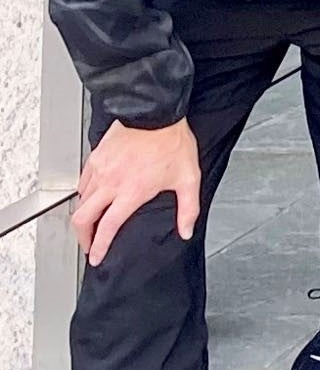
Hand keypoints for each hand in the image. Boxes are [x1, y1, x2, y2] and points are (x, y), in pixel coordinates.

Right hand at [73, 119, 202, 265]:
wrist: (156, 112)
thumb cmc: (172, 141)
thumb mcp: (188, 178)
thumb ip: (188, 208)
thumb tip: (186, 230)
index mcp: (131, 192)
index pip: (107, 227)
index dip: (99, 246)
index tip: (96, 257)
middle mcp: (111, 183)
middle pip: (82, 218)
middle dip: (83, 237)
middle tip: (88, 244)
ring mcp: (100, 170)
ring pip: (80, 200)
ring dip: (83, 215)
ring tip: (92, 222)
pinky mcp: (95, 157)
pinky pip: (82, 182)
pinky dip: (84, 193)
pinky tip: (93, 195)